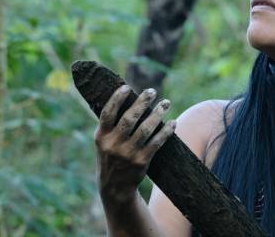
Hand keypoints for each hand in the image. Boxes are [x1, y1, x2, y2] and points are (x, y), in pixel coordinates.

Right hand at [94, 85, 175, 202]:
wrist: (114, 187)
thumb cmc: (110, 157)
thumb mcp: (103, 143)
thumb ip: (110, 125)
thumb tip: (125, 98)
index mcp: (101, 136)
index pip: (107, 113)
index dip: (116, 99)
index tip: (127, 87)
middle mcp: (113, 144)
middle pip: (129, 118)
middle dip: (142, 102)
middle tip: (152, 91)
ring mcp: (128, 154)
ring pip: (146, 129)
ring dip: (158, 114)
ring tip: (166, 103)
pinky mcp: (141, 161)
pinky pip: (156, 142)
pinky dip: (166, 131)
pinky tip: (172, 123)